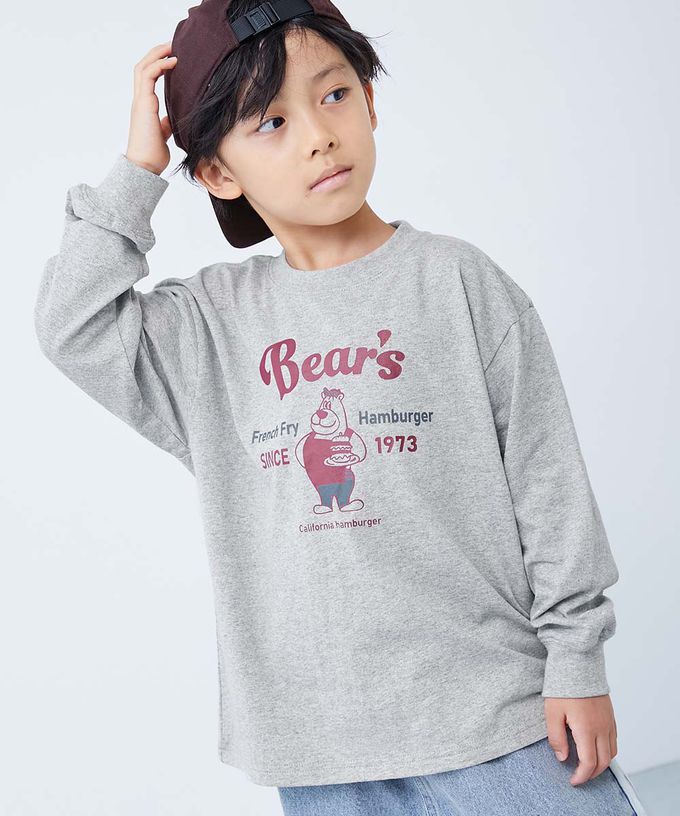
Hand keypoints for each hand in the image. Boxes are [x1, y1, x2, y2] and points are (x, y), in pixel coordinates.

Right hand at [125, 42, 177, 175]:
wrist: (145, 166)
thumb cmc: (153, 154)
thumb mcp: (164, 135)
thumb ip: (165, 124)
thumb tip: (172, 119)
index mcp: (145, 106)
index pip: (148, 78)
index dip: (159, 64)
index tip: (174, 57)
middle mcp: (140, 100)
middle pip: (143, 67)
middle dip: (157, 53)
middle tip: (173, 44)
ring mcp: (140, 101)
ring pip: (143, 67)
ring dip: (157, 54)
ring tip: (172, 46)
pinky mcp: (143, 103)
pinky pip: (148, 76)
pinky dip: (160, 65)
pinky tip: (174, 62)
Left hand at [544, 695, 617, 785]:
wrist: (578, 663)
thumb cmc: (564, 687)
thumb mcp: (552, 712)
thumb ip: (556, 738)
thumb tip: (562, 758)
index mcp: (587, 730)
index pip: (589, 763)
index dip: (582, 776)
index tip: (573, 780)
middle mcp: (602, 728)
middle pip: (603, 762)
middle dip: (592, 774)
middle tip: (580, 777)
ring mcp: (608, 721)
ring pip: (612, 752)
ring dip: (601, 763)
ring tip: (587, 765)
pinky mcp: (610, 715)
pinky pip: (614, 740)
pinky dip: (607, 750)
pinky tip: (596, 748)